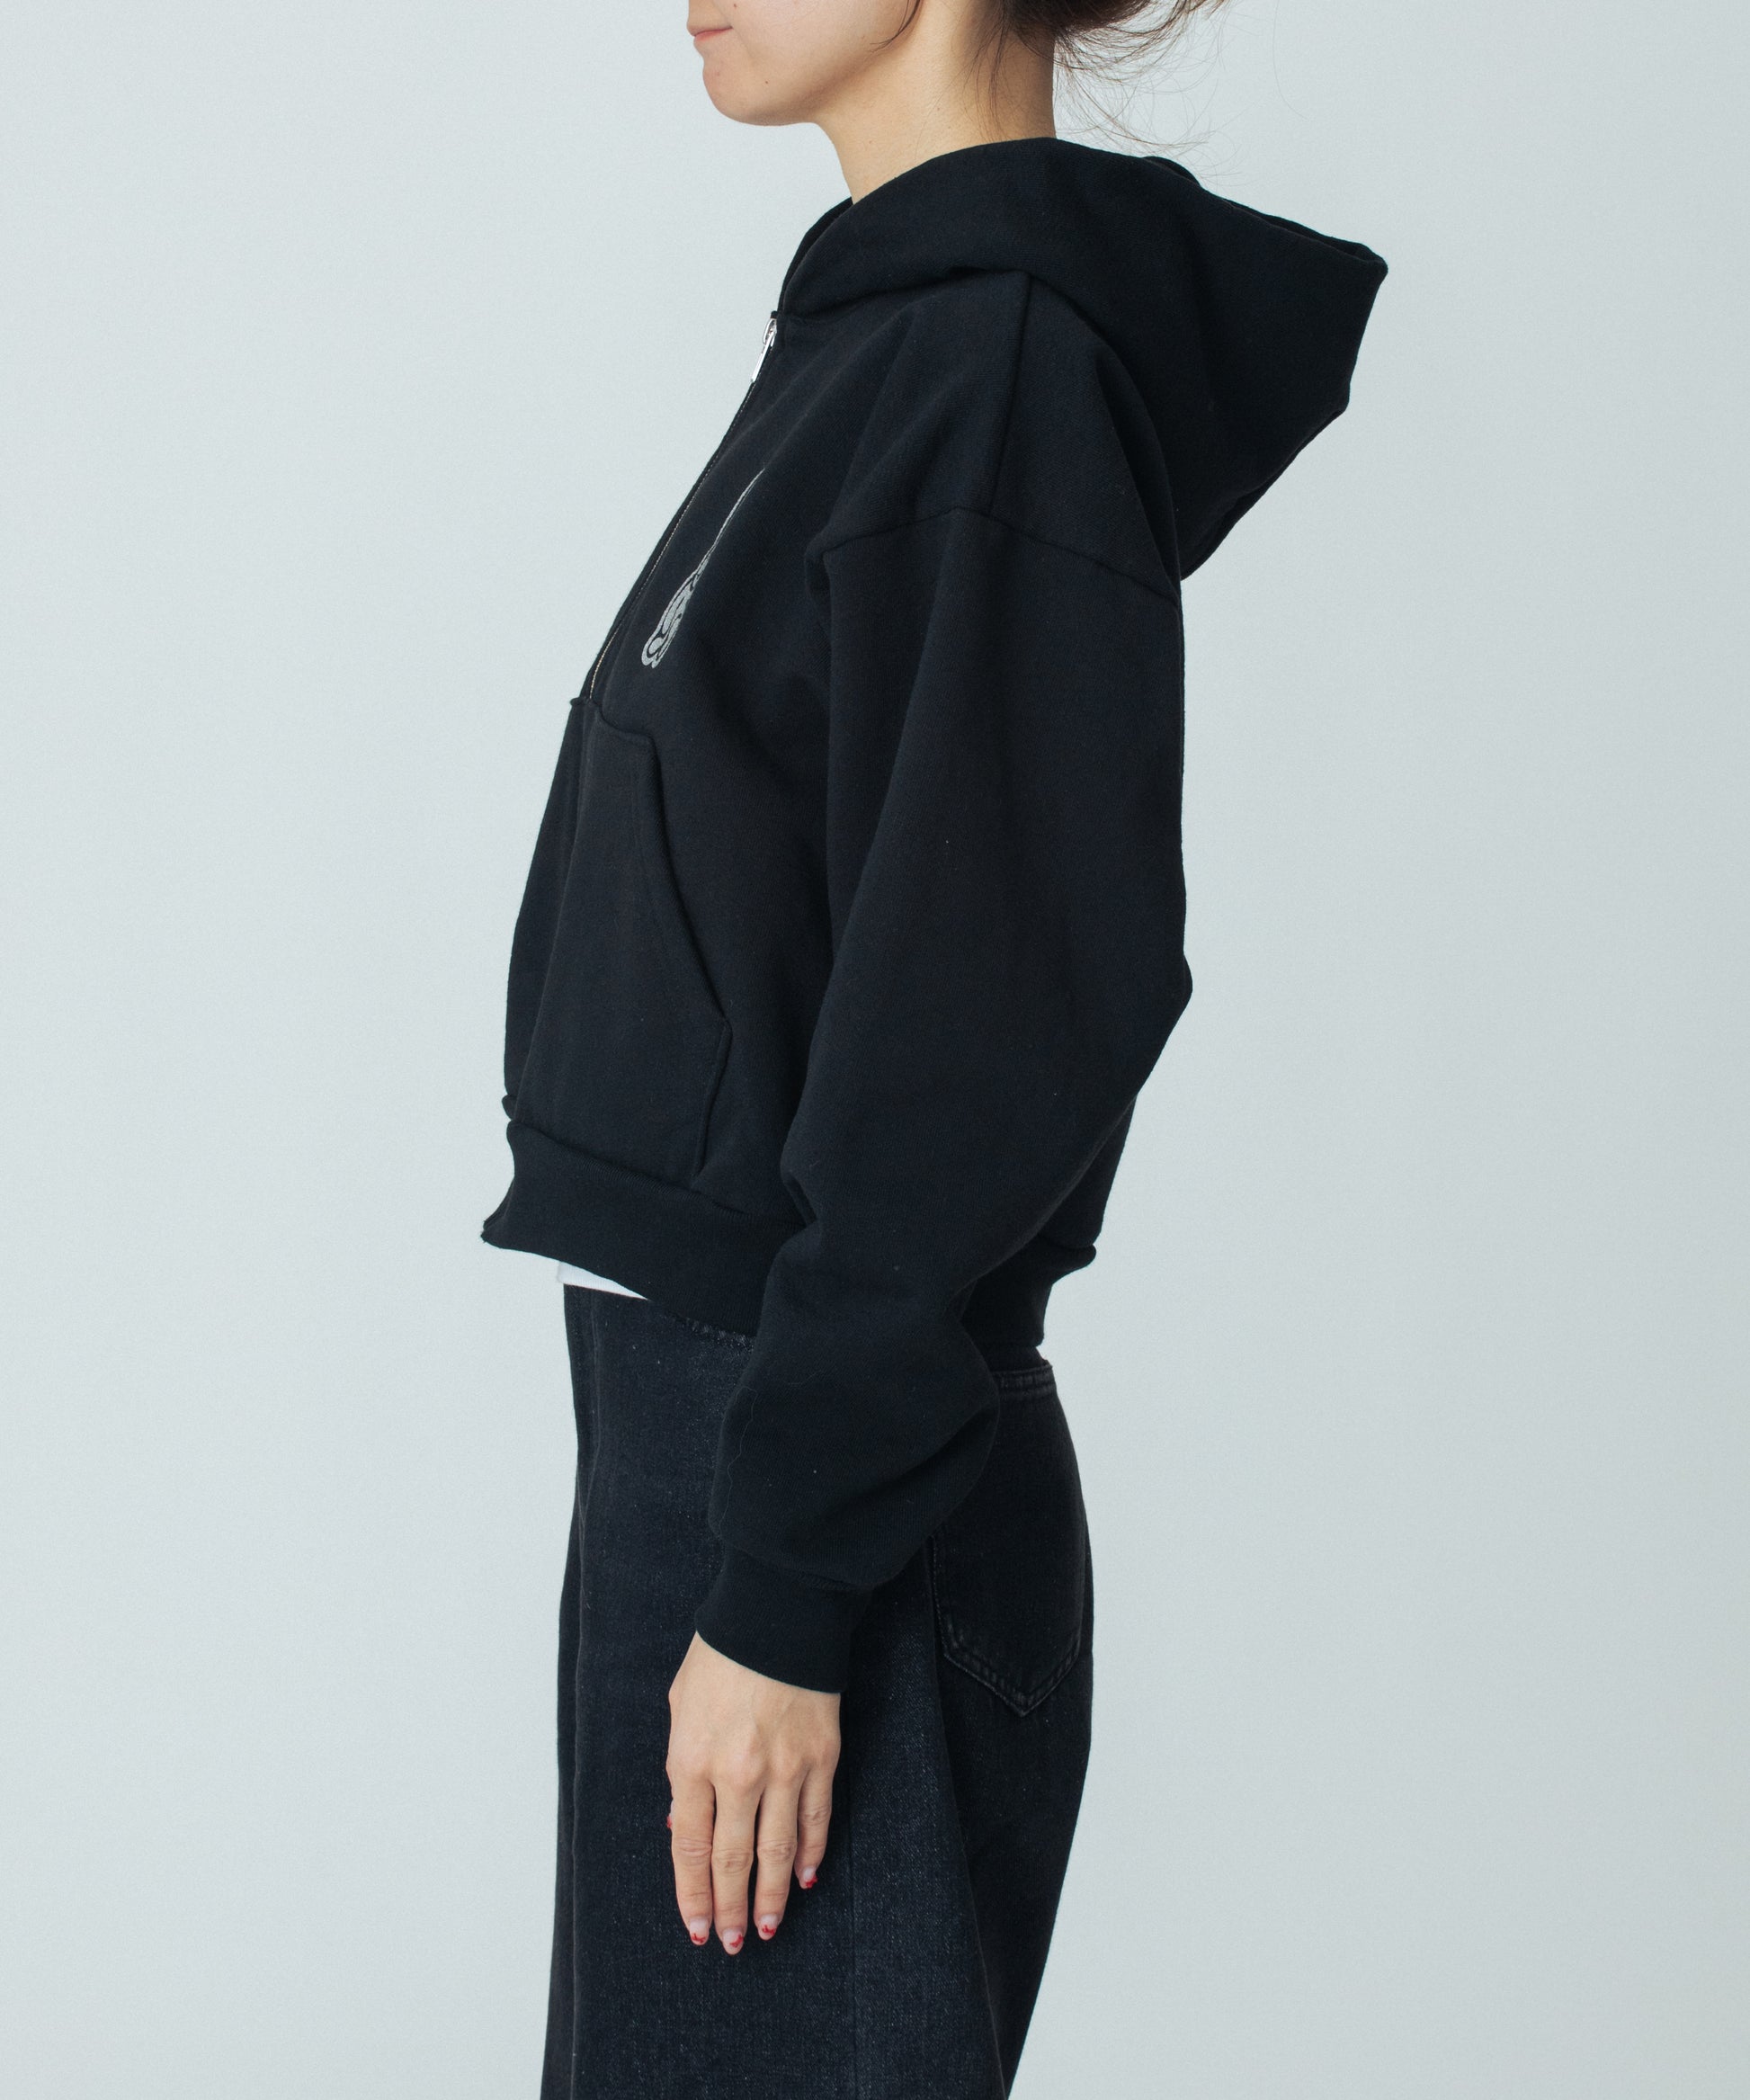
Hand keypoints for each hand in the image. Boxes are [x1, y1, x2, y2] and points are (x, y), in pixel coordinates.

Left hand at [665, 1631, 839, 1953]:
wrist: (777, 1613)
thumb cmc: (720, 1656)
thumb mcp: (680, 1707)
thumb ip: (682, 1769)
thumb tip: (686, 1825)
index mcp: (692, 1760)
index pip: (691, 1847)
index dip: (693, 1893)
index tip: (695, 1927)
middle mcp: (737, 1774)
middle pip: (732, 1860)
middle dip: (728, 1908)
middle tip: (729, 1944)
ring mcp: (784, 1769)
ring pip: (777, 1851)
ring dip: (769, 1897)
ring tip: (764, 1929)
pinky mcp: (821, 1757)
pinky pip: (816, 1819)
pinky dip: (809, 1854)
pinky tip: (803, 1879)